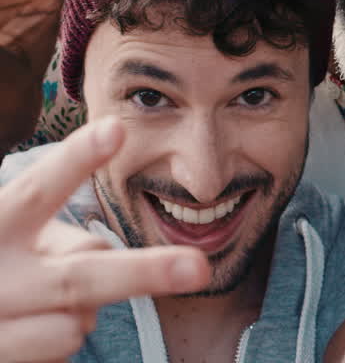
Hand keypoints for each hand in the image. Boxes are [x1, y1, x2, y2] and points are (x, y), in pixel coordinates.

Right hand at [0, 118, 209, 361]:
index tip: (117, 129)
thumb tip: (104, 257)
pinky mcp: (0, 357)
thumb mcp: (13, 235)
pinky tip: (27, 326)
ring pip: (77, 321)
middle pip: (78, 277)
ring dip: (80, 310)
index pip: (37, 191)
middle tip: (200, 268)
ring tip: (42, 298)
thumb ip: (58, 239)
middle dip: (143, 273)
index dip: (75, 161)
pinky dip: (60, 335)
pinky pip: (62, 348)